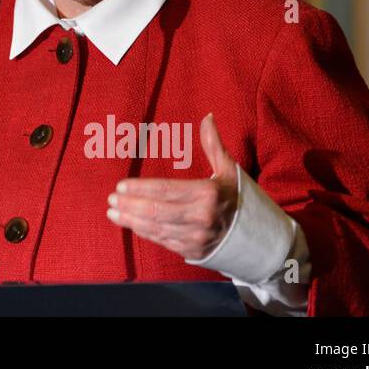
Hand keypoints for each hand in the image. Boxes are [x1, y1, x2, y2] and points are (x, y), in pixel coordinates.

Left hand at [105, 112, 238, 260]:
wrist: (256, 237)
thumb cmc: (237, 198)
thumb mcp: (228, 171)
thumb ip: (213, 145)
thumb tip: (207, 117)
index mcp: (208, 194)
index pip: (166, 190)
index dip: (141, 188)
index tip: (121, 185)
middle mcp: (202, 217)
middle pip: (157, 211)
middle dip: (130, 205)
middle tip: (111, 199)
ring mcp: (197, 237)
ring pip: (157, 228)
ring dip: (131, 220)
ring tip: (113, 211)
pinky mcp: (193, 251)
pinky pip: (163, 240)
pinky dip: (145, 232)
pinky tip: (130, 223)